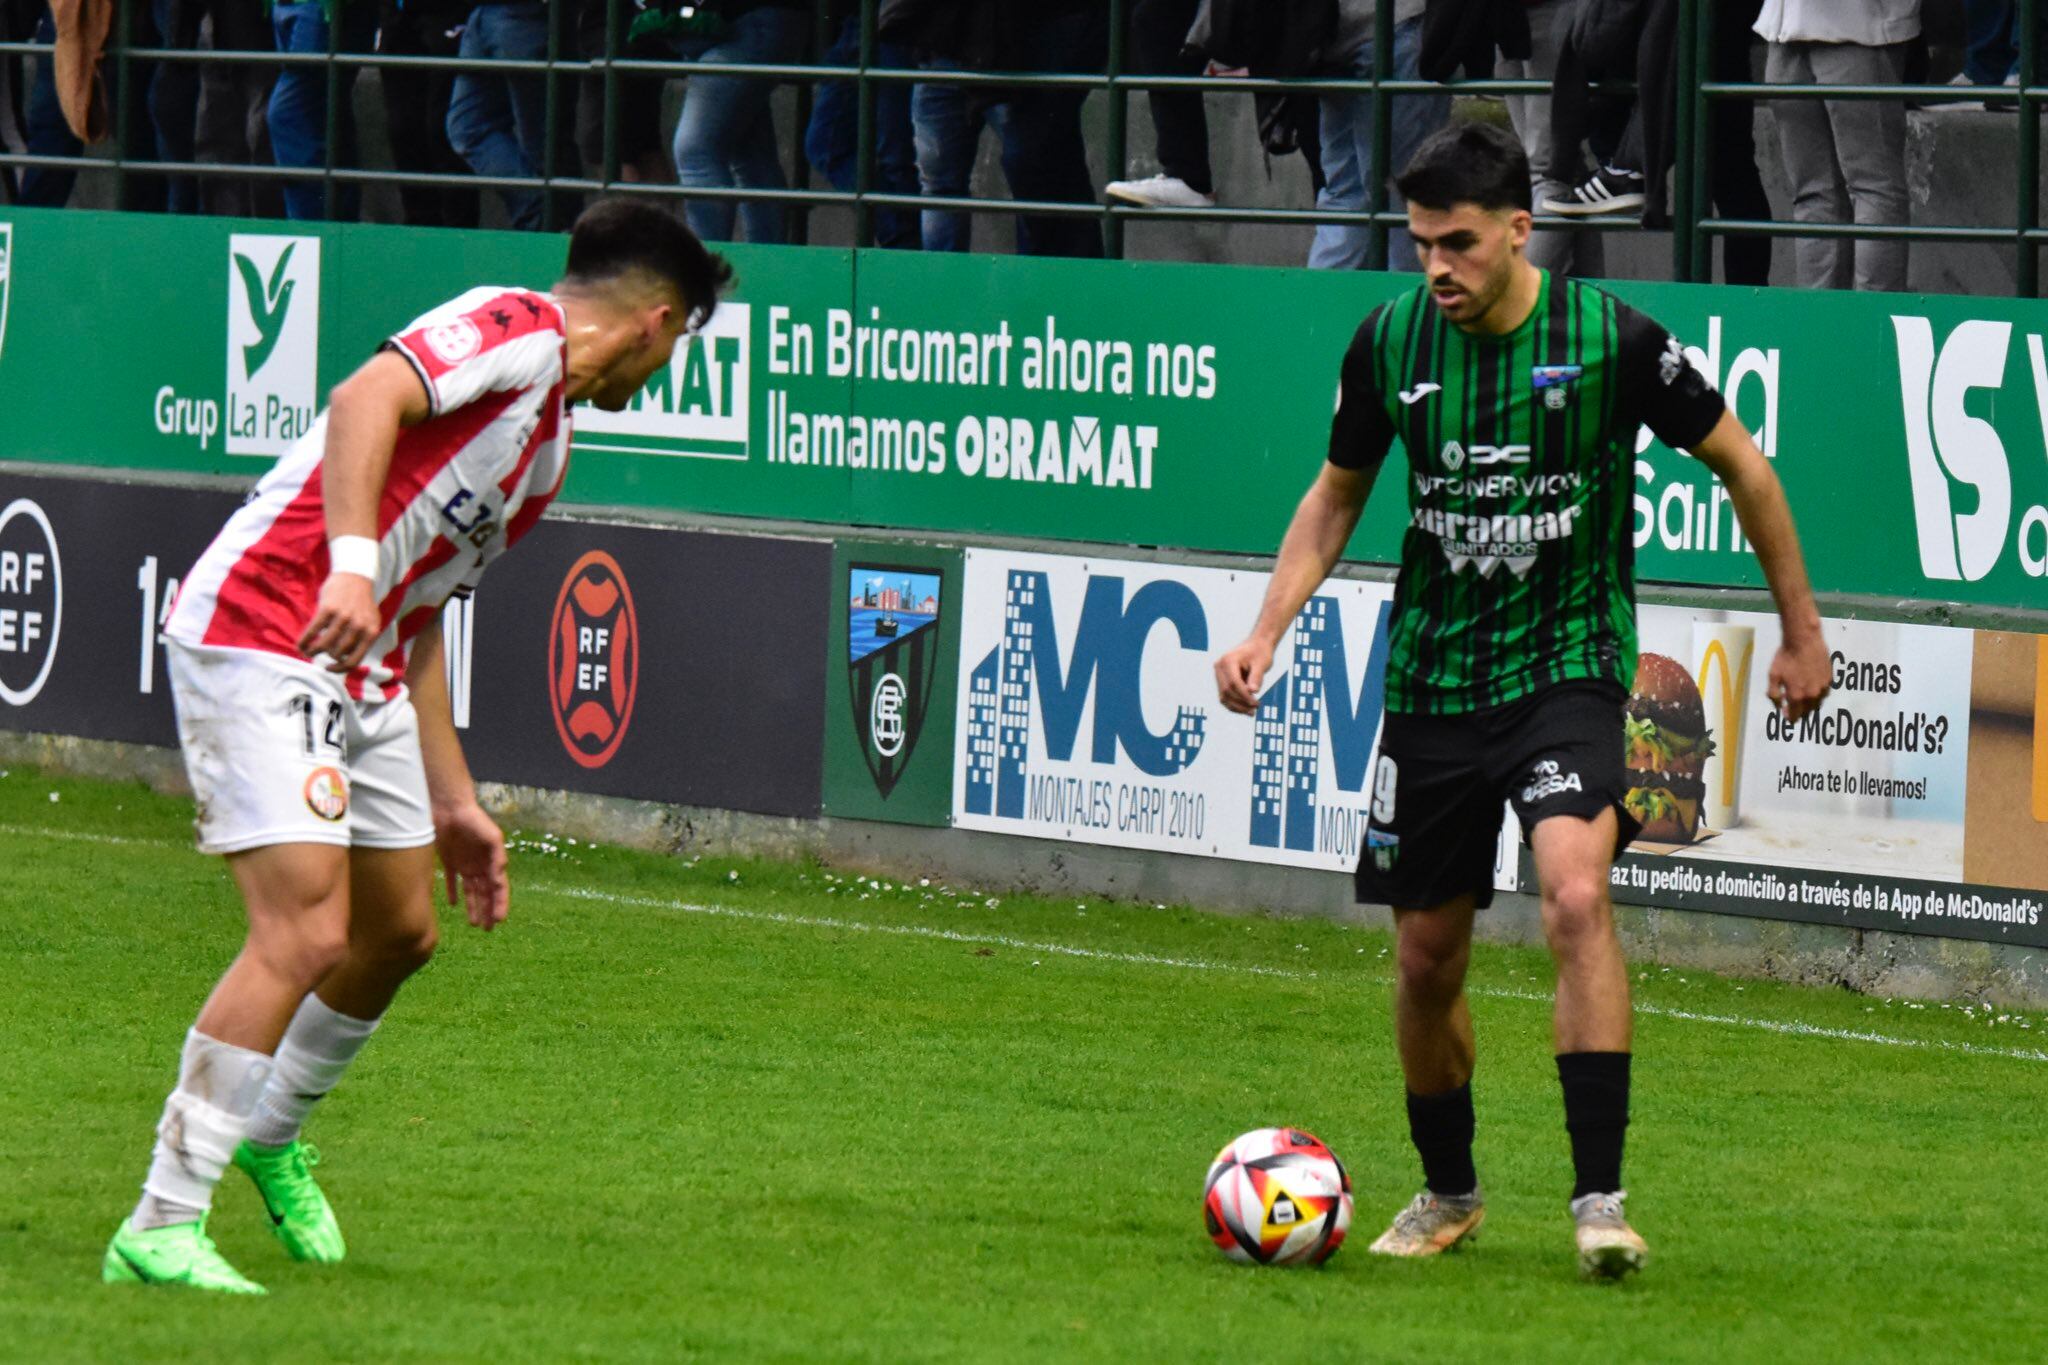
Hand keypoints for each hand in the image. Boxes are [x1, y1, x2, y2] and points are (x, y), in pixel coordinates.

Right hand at [297, 573, 379, 672]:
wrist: (355, 575)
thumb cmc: (360, 603)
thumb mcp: (369, 622)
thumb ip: (361, 640)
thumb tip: (343, 661)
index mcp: (371, 632)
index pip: (354, 661)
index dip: (339, 669)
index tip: (329, 668)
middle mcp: (359, 626)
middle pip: (337, 653)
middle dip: (325, 656)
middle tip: (318, 654)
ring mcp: (344, 617)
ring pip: (324, 645)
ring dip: (312, 652)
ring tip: (308, 652)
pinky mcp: (328, 609)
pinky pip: (313, 631)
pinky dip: (304, 641)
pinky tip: (300, 646)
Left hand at [435, 801, 508, 930]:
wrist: (449, 806)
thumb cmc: (473, 819)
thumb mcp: (491, 837)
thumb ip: (497, 857)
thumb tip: (500, 877)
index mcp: (492, 861)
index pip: (498, 887)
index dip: (499, 903)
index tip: (499, 920)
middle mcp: (480, 865)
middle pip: (485, 893)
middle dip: (487, 910)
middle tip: (487, 929)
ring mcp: (465, 863)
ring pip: (470, 891)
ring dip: (473, 906)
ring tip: (473, 923)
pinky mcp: (449, 860)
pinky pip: (451, 880)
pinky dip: (453, 892)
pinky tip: (454, 904)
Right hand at [1214, 637, 1275, 715]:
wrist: (1257, 645)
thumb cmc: (1260, 653)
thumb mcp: (1262, 664)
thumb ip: (1256, 677)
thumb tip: (1253, 691)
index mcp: (1228, 660)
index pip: (1233, 683)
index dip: (1244, 696)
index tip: (1256, 703)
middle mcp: (1219, 666)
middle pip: (1227, 691)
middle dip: (1241, 703)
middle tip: (1255, 709)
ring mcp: (1219, 673)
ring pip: (1224, 696)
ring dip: (1237, 706)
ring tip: (1251, 712)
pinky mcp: (1221, 680)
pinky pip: (1225, 696)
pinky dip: (1234, 704)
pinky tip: (1246, 709)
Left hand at [1768, 630, 1830, 721]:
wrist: (1804, 641)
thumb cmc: (1786, 657)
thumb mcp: (1773, 675)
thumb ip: (1773, 693)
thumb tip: (1777, 704)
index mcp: (1797, 696)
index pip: (1795, 714)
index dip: (1790, 716)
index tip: (1786, 713)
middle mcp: (1812, 694)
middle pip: (1807, 710)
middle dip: (1800, 710)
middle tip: (1794, 705)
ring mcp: (1823, 686)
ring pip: (1817, 701)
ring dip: (1810, 702)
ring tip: (1803, 694)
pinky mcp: (1830, 678)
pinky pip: (1824, 690)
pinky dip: (1818, 692)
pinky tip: (1812, 685)